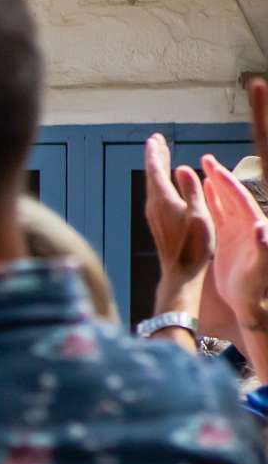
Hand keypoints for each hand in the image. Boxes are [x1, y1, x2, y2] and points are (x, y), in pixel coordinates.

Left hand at [144, 132, 213, 310]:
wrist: (181, 272)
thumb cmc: (194, 245)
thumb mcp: (199, 214)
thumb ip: (191, 189)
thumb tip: (181, 168)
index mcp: (163, 200)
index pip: (156, 170)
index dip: (156, 153)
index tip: (155, 138)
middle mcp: (154, 205)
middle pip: (152, 175)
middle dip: (155, 156)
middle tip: (156, 140)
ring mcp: (154, 214)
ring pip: (153, 184)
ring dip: (157, 168)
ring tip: (161, 154)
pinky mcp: (157, 221)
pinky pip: (156, 194)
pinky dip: (159, 182)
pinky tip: (164, 182)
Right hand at [202, 153, 267, 340]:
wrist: (252, 304)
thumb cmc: (256, 288)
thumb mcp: (261, 269)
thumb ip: (265, 248)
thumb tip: (262, 227)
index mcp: (253, 228)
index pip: (239, 199)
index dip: (227, 183)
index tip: (213, 168)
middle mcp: (247, 226)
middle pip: (232, 196)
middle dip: (219, 178)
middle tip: (205, 160)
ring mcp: (237, 232)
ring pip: (224, 204)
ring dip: (214, 188)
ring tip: (202, 171)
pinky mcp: (229, 241)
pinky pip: (219, 217)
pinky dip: (211, 204)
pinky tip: (203, 196)